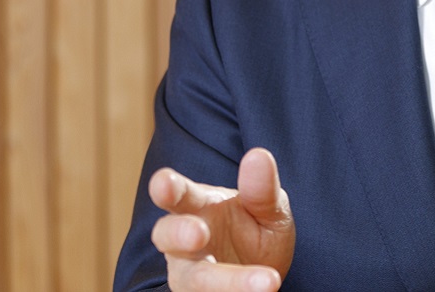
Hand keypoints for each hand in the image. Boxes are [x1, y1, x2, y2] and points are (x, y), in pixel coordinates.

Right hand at [149, 147, 296, 291]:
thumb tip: (259, 155)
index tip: (164, 183)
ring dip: (224, 281)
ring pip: (193, 280)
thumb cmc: (257, 232)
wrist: (266, 275)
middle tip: (199, 233)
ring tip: (266, 283)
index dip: (167, 188)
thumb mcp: (270, 209)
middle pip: (167, 235)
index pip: (178, 195)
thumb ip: (262, 189)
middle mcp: (185, 242)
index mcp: (199, 207)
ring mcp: (191, 275)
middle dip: (179, 233)